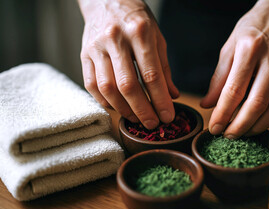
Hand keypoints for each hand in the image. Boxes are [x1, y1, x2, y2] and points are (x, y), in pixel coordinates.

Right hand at [78, 0, 178, 128]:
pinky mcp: (84, 54)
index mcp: (139, 32)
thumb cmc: (136, 21)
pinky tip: (118, 107)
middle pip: (128, 85)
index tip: (168, 117)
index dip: (160, 100)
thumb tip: (173, 96)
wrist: (107, 0)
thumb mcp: (157, 38)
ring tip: (136, 118)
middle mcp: (115, 39)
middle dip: (142, 110)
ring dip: (123, 109)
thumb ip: (164, 68)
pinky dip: (105, 102)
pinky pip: (92, 85)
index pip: (151, 75)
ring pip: (108, 88)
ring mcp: (96, 47)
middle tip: (153, 124)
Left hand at [201, 0, 268, 137]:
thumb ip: (219, 77)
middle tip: (228, 135)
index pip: (234, 90)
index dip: (222, 113)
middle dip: (240, 126)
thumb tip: (208, 104)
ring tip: (244, 132)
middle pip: (257, 103)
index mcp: (251, 48)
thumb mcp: (230, 47)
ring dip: (258, 126)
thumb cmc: (253, 29)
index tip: (214, 128)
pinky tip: (264, 121)